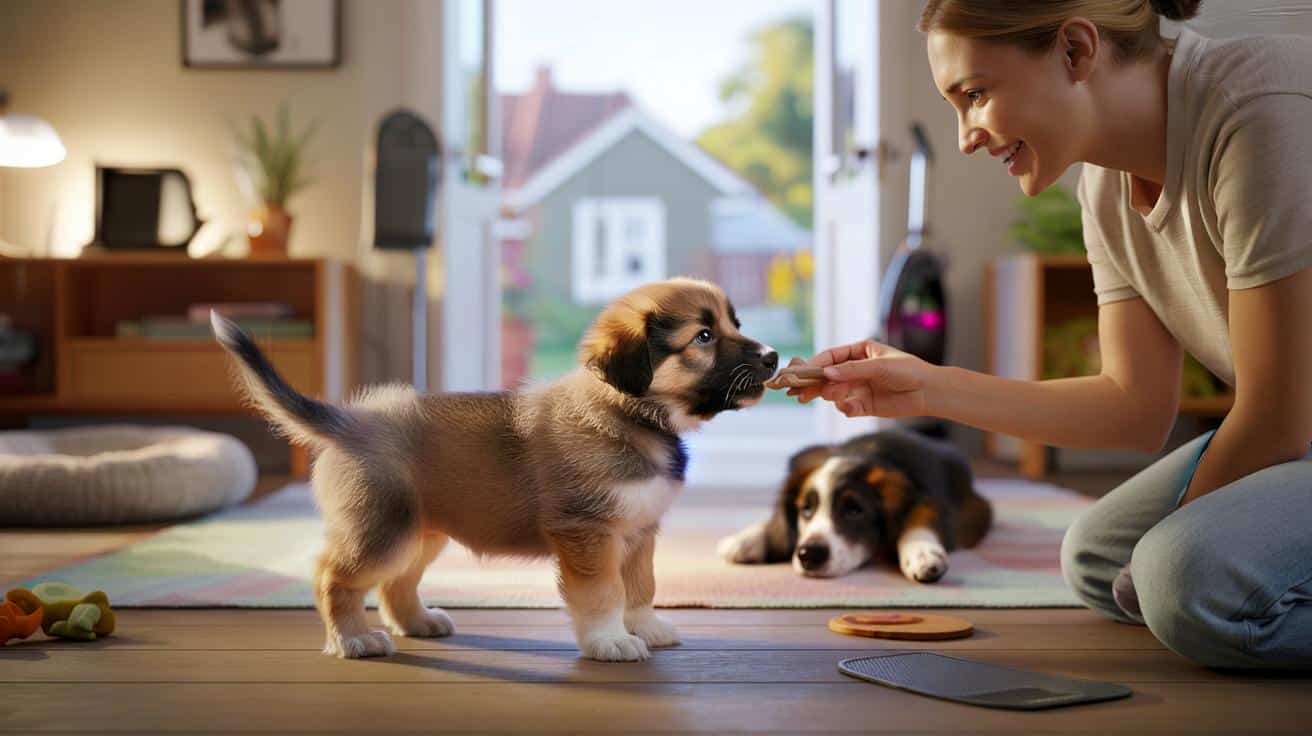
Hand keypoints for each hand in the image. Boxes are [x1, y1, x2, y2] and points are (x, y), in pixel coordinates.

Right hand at [786, 339, 931, 417]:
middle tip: (797, 392)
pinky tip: (849, 407)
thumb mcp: (879, 366)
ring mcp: (859, 387)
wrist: (928, 393)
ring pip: (834, 392)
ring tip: (827, 397)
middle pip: (827, 376)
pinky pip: (846, 406)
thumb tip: (826, 374)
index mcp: (859, 352)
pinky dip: (844, 408)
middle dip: (813, 383)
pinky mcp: (864, 405)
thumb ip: (851, 370)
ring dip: (828, 395)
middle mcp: (856, 369)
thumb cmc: (908, 371)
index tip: (801, 372)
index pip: (831, 357)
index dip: (815, 364)